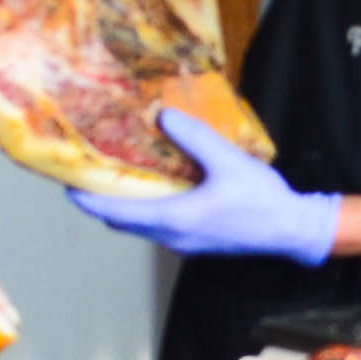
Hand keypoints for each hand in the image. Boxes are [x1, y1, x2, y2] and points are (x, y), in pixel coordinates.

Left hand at [69, 108, 337, 265]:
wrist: (292, 230)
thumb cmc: (261, 200)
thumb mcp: (227, 160)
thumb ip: (194, 138)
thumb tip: (163, 117)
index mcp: (173, 218)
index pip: (116, 213)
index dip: (89, 200)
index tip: (67, 185)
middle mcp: (172, 236)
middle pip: (123, 221)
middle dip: (103, 201)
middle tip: (91, 174)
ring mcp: (184, 242)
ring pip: (142, 224)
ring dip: (127, 205)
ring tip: (120, 175)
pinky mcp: (197, 241)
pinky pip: (160, 225)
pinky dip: (148, 208)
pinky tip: (158, 186)